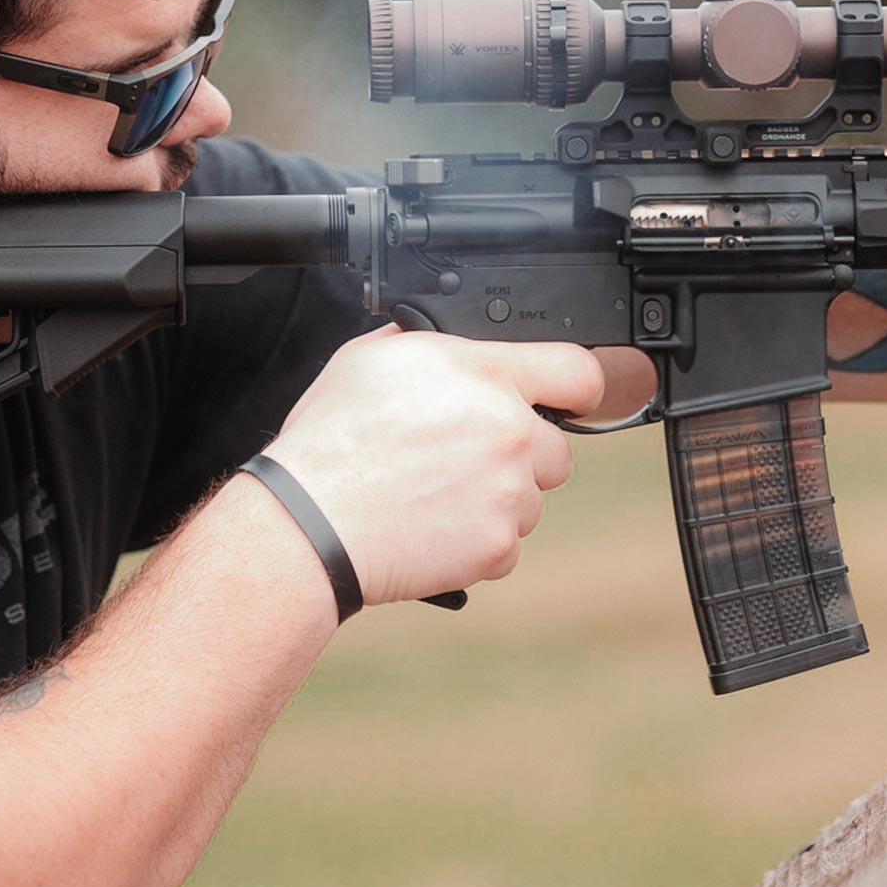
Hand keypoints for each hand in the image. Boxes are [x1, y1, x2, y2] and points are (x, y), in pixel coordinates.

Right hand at [261, 327, 604, 605]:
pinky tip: (433, 527)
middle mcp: (508, 430)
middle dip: (521, 455)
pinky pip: (508, 544)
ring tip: (436, 496)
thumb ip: (430, 345)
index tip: (568, 401)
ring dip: (498, 500)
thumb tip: (448, 342)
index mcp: (483, 374)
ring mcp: (508, 492)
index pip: (576, 371)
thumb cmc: (330, 441)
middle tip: (465, 460)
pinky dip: (478, 542)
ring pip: (531, 498)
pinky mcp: (497, 545)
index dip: (575, 387)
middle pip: (558, 448)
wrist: (310, 521)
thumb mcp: (370, 358)